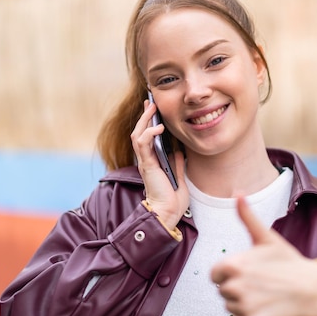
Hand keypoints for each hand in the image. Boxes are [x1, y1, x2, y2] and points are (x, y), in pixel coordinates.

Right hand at [131, 100, 188, 229]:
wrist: (168, 213)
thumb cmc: (172, 199)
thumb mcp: (178, 176)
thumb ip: (176, 163)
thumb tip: (178, 151)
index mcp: (152, 161)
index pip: (146, 137)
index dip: (148, 122)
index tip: (153, 108)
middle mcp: (146, 160)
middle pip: (139, 132)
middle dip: (145, 116)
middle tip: (150, 102)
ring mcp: (145, 162)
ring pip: (138, 135)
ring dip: (144, 120)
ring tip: (152, 109)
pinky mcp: (147, 165)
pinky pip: (143, 145)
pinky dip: (149, 134)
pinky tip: (158, 128)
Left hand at [211, 197, 316, 315]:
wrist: (312, 288)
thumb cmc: (287, 261)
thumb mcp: (266, 237)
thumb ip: (246, 216)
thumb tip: (238, 192)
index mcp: (234, 265)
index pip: (215, 274)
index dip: (228, 272)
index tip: (245, 270)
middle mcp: (236, 287)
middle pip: (223, 290)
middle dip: (237, 286)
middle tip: (259, 281)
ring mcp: (245, 306)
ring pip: (230, 307)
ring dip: (242, 302)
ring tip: (263, 292)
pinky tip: (265, 305)